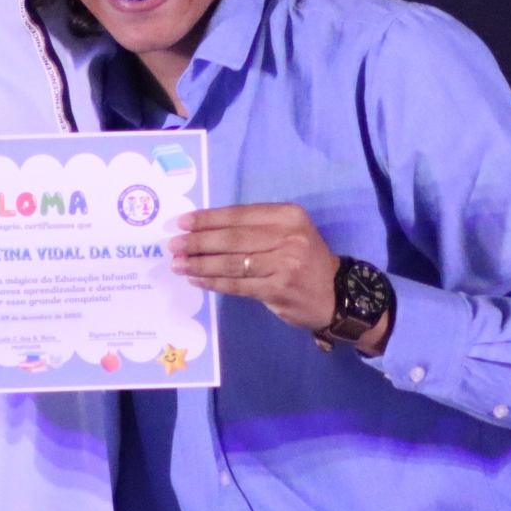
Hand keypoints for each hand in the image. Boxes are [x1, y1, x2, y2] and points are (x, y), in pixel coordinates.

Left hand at [169, 203, 339, 331]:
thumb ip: (254, 229)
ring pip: (232, 262)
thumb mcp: (289, 233)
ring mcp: (285, 264)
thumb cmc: (305, 261)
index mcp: (288, 215)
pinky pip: (238, 285)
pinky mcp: (278, 289)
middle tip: (173, 245)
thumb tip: (205, 229)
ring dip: (200, 263)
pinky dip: (214, 282)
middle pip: (232, 238)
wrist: (337, 295)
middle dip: (198, 242)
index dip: (207, 219)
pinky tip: (197, 279)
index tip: (182, 222)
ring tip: (178, 264)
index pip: (239, 215)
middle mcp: (288, 236)